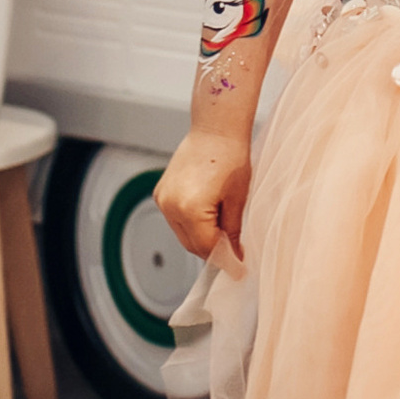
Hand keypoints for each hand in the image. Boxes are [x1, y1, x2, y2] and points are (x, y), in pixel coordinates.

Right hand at [155, 124, 250, 262]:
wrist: (215, 129)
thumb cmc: (230, 156)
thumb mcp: (237, 198)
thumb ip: (233, 231)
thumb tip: (234, 256)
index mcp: (190, 209)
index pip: (208, 248)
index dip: (226, 260)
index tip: (239, 269)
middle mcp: (171, 206)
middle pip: (192, 245)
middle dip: (213, 252)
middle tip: (234, 254)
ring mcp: (163, 199)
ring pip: (183, 234)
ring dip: (201, 239)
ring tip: (224, 233)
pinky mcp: (161, 193)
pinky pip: (176, 220)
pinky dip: (191, 224)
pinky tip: (209, 218)